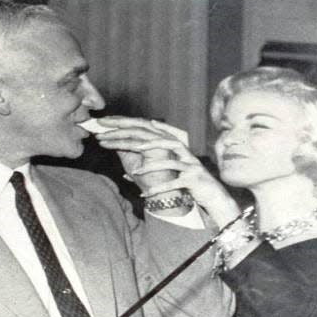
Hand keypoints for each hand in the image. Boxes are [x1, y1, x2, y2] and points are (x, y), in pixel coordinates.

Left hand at [103, 119, 241, 227]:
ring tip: (135, 170)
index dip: (125, 123)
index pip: (146, 128)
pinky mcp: (193, 179)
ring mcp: (189, 164)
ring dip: (151, 165)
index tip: (105, 122)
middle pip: (154, 138)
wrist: (211, 194)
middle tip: (106, 135)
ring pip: (169, 160)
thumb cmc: (186, 180)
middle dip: (129, 136)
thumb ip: (147, 158)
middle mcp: (181, 150)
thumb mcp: (165, 167)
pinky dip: (159, 189)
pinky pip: (174, 184)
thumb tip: (124, 154)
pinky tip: (144, 194)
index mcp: (172, 143)